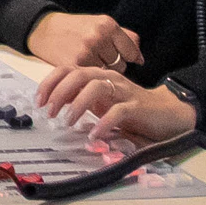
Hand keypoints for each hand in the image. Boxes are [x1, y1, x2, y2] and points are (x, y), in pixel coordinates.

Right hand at [26, 10, 138, 73]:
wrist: (42, 29)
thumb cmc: (72, 28)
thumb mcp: (98, 24)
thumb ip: (122, 37)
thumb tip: (139, 57)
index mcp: (107, 25)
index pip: (130, 50)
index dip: (129, 58)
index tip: (129, 61)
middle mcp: (98, 36)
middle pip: (119, 64)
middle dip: (112, 66)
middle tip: (99, 60)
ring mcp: (86, 51)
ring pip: (106, 74)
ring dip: (100, 74)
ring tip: (89, 65)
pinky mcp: (74, 64)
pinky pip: (91, 79)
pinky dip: (88, 79)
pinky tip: (82, 73)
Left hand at [41, 69, 197, 147]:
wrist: (167, 113)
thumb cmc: (130, 108)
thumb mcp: (100, 103)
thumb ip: (80, 99)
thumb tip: (53, 103)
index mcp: (98, 75)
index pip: (68, 69)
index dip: (50, 83)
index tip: (38, 101)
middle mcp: (109, 78)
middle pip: (79, 74)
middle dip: (60, 92)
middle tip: (50, 112)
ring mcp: (124, 91)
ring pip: (96, 87)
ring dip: (78, 104)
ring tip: (69, 122)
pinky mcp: (137, 106)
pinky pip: (118, 111)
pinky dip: (104, 122)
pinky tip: (95, 135)